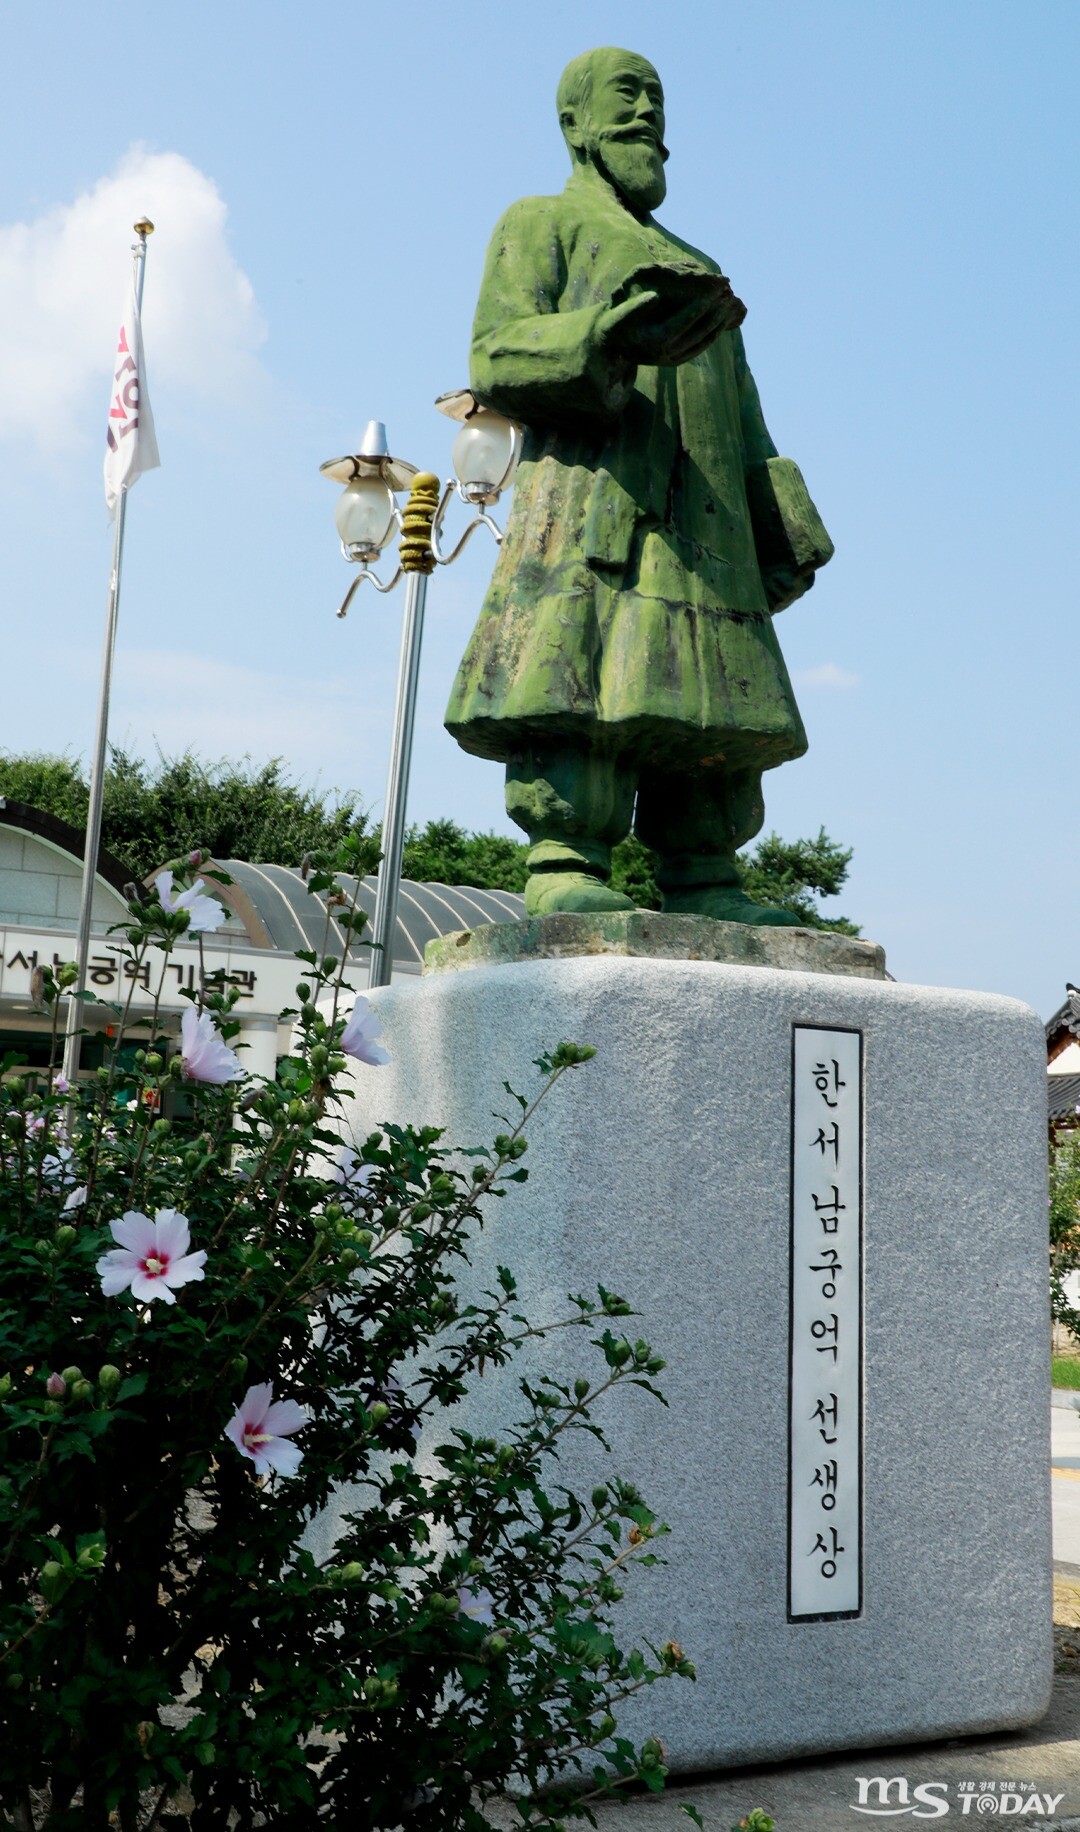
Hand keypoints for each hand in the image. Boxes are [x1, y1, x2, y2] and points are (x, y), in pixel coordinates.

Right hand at [599, 278, 745, 366]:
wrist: (613, 348)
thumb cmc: (616, 325)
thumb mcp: (619, 315)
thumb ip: (635, 306)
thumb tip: (655, 296)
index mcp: (656, 341)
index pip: (685, 320)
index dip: (702, 303)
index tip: (715, 288)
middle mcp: (667, 354)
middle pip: (699, 330)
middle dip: (716, 311)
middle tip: (729, 293)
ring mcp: (674, 359)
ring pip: (703, 340)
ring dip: (719, 322)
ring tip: (731, 304)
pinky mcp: (678, 361)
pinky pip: (701, 346)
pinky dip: (714, 333)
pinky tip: (723, 320)